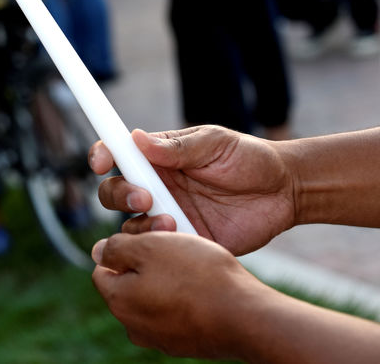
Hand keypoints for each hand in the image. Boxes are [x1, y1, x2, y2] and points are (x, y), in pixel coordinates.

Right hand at [89, 125, 295, 254]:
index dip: (102, 156)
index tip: (103, 162)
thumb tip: (137, 138)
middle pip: (113, 192)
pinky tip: (181, 236)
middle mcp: (156, 187)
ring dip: (139, 223)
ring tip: (170, 220)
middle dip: (119, 195)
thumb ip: (178, 146)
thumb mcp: (215, 144)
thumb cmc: (250, 159)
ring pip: (129, 225)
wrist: (286, 193)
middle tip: (144, 198)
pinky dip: (159, 245)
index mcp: (158, 158)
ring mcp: (167, 216)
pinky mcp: (183, 242)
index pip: (117, 154)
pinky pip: (157, 249)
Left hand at [91, 232, 270, 358]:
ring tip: (193, 261)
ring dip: (167, 276)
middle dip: (146, 260)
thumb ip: (117, 248)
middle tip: (172, 243)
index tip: (146, 236)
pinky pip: (177, 311)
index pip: (102, 269)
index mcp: (118, 300)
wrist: (247, 316)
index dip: (122, 247)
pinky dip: (185, 296)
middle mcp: (133, 325)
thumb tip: (98, 251)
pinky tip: (205, 284)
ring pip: (153, 296)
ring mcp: (161, 338)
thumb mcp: (150, 246)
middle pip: (128, 283)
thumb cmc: (198, 276)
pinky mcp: (186, 343)